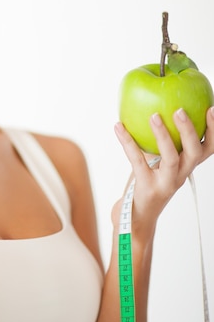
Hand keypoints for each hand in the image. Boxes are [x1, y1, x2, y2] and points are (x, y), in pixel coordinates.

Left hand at [113, 106, 213, 234]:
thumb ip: (158, 139)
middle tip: (179, 110)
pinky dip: (127, 142)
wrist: (137, 216)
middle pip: (195, 153)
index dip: (213, 130)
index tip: (211, 108)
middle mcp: (181, 175)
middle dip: (190, 131)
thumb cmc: (149, 180)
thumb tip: (151, 105)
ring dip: (163, 135)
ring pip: (170, 158)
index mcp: (187, 166)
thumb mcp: (158, 160)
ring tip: (153, 116)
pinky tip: (118, 126)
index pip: (208, 148)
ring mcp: (165, 182)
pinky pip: (137, 161)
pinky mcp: (147, 187)